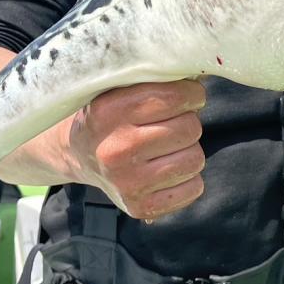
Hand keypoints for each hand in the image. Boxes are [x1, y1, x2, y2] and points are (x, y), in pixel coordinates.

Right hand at [67, 79, 205, 221]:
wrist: (79, 154)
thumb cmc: (112, 114)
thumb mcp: (121, 88)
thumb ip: (157, 79)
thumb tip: (203, 76)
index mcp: (110, 111)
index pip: (174, 97)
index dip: (191, 94)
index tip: (187, 96)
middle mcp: (116, 149)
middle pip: (189, 129)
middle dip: (188, 121)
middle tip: (174, 121)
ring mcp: (127, 183)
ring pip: (195, 159)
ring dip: (188, 149)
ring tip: (169, 145)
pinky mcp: (140, 207)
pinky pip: (194, 188)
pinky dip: (188, 177)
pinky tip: (167, 167)